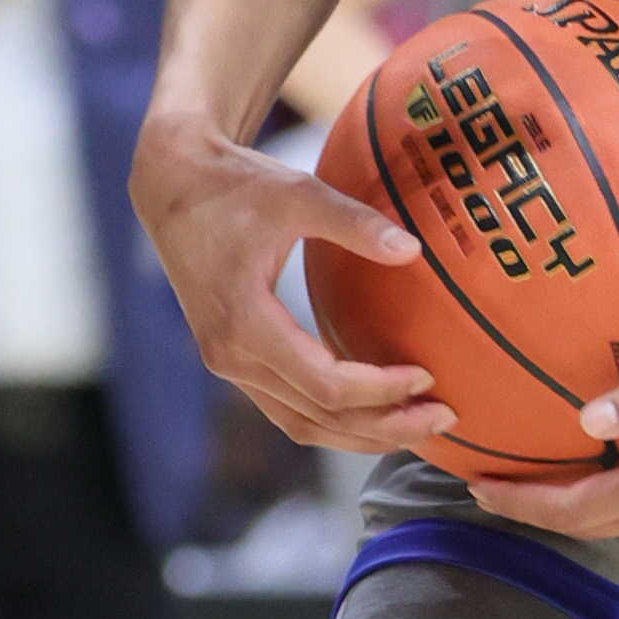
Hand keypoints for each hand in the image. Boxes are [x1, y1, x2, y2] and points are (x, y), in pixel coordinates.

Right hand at [130, 115, 455, 453]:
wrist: (175, 186)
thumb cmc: (236, 188)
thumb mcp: (298, 194)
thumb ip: (355, 222)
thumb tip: (412, 249)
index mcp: (245, 324)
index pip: (324, 385)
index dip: (380, 390)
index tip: (428, 377)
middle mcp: (231, 356)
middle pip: (316, 418)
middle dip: (383, 426)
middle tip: (444, 417)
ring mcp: (229, 363)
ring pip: (300, 423)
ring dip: (360, 433)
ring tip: (419, 426)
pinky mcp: (235, 358)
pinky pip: (287, 407)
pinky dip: (333, 419)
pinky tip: (375, 412)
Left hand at [470, 342, 618, 538]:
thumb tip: (582, 418)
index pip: (578, 509)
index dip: (523, 503)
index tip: (474, 488)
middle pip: (592, 524)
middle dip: (537, 508)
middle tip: (487, 485)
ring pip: (618, 518)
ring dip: (572, 504)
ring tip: (531, 478)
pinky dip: (607, 496)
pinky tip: (600, 466)